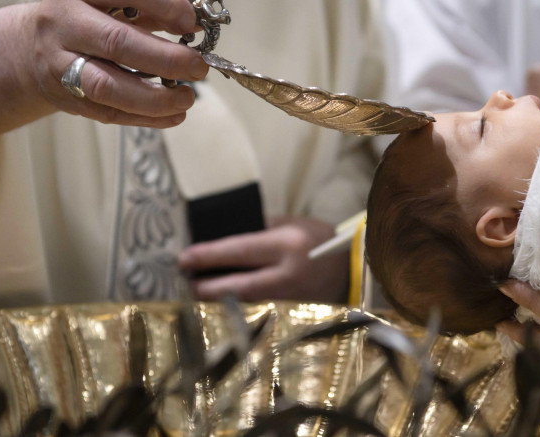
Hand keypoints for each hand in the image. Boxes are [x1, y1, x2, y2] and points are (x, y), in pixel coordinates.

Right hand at [28, 0, 205, 126]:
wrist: (34, 46)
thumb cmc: (88, 15)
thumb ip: (150, 6)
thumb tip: (196, 24)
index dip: (165, 3)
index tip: (192, 22)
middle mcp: (61, 19)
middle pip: (117, 41)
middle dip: (166, 58)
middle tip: (198, 67)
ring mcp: (58, 61)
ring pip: (107, 85)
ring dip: (154, 97)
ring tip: (187, 97)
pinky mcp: (64, 96)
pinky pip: (107, 112)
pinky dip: (145, 117)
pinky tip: (173, 114)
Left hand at [178, 216, 348, 302]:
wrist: (355, 268)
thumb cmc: (319, 240)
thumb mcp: (291, 223)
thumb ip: (258, 228)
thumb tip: (219, 235)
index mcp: (287, 244)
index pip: (240, 250)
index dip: (209, 256)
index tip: (184, 259)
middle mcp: (289, 274)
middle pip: (238, 286)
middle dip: (207, 286)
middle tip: (186, 283)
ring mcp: (292, 299)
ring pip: (245, 304)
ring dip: (219, 300)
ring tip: (197, 292)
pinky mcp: (294, 315)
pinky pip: (258, 312)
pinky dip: (237, 308)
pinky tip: (222, 304)